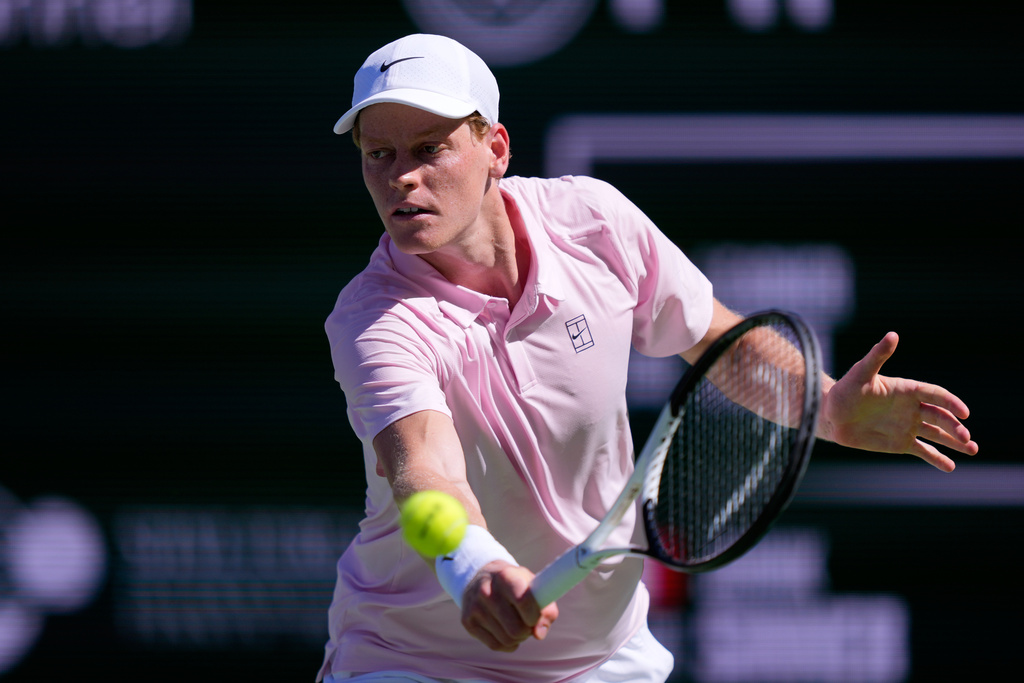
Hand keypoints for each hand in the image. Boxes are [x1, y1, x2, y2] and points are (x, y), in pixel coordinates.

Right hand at [461, 560, 558, 651]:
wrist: (480, 576)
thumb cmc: (514, 584)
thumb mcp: (533, 586)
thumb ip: (546, 609)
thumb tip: (539, 634)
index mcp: (506, 576)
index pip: (525, 603)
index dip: (536, 616)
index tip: (536, 615)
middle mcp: (487, 591)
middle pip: (517, 629)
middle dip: (527, 631)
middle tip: (527, 623)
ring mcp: (475, 607)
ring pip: (507, 640)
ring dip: (517, 638)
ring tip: (516, 624)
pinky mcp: (468, 622)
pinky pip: (495, 645)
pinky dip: (506, 644)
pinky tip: (505, 631)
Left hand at [820, 332, 978, 471]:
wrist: (831, 415)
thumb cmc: (845, 391)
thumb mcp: (861, 372)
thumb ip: (878, 355)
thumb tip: (892, 334)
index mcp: (907, 390)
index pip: (935, 394)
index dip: (951, 402)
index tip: (964, 412)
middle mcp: (912, 408)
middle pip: (940, 417)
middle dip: (955, 427)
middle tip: (966, 438)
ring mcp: (908, 426)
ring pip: (937, 435)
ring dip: (955, 442)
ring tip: (973, 449)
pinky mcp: (900, 443)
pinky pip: (923, 451)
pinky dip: (937, 459)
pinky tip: (951, 467)